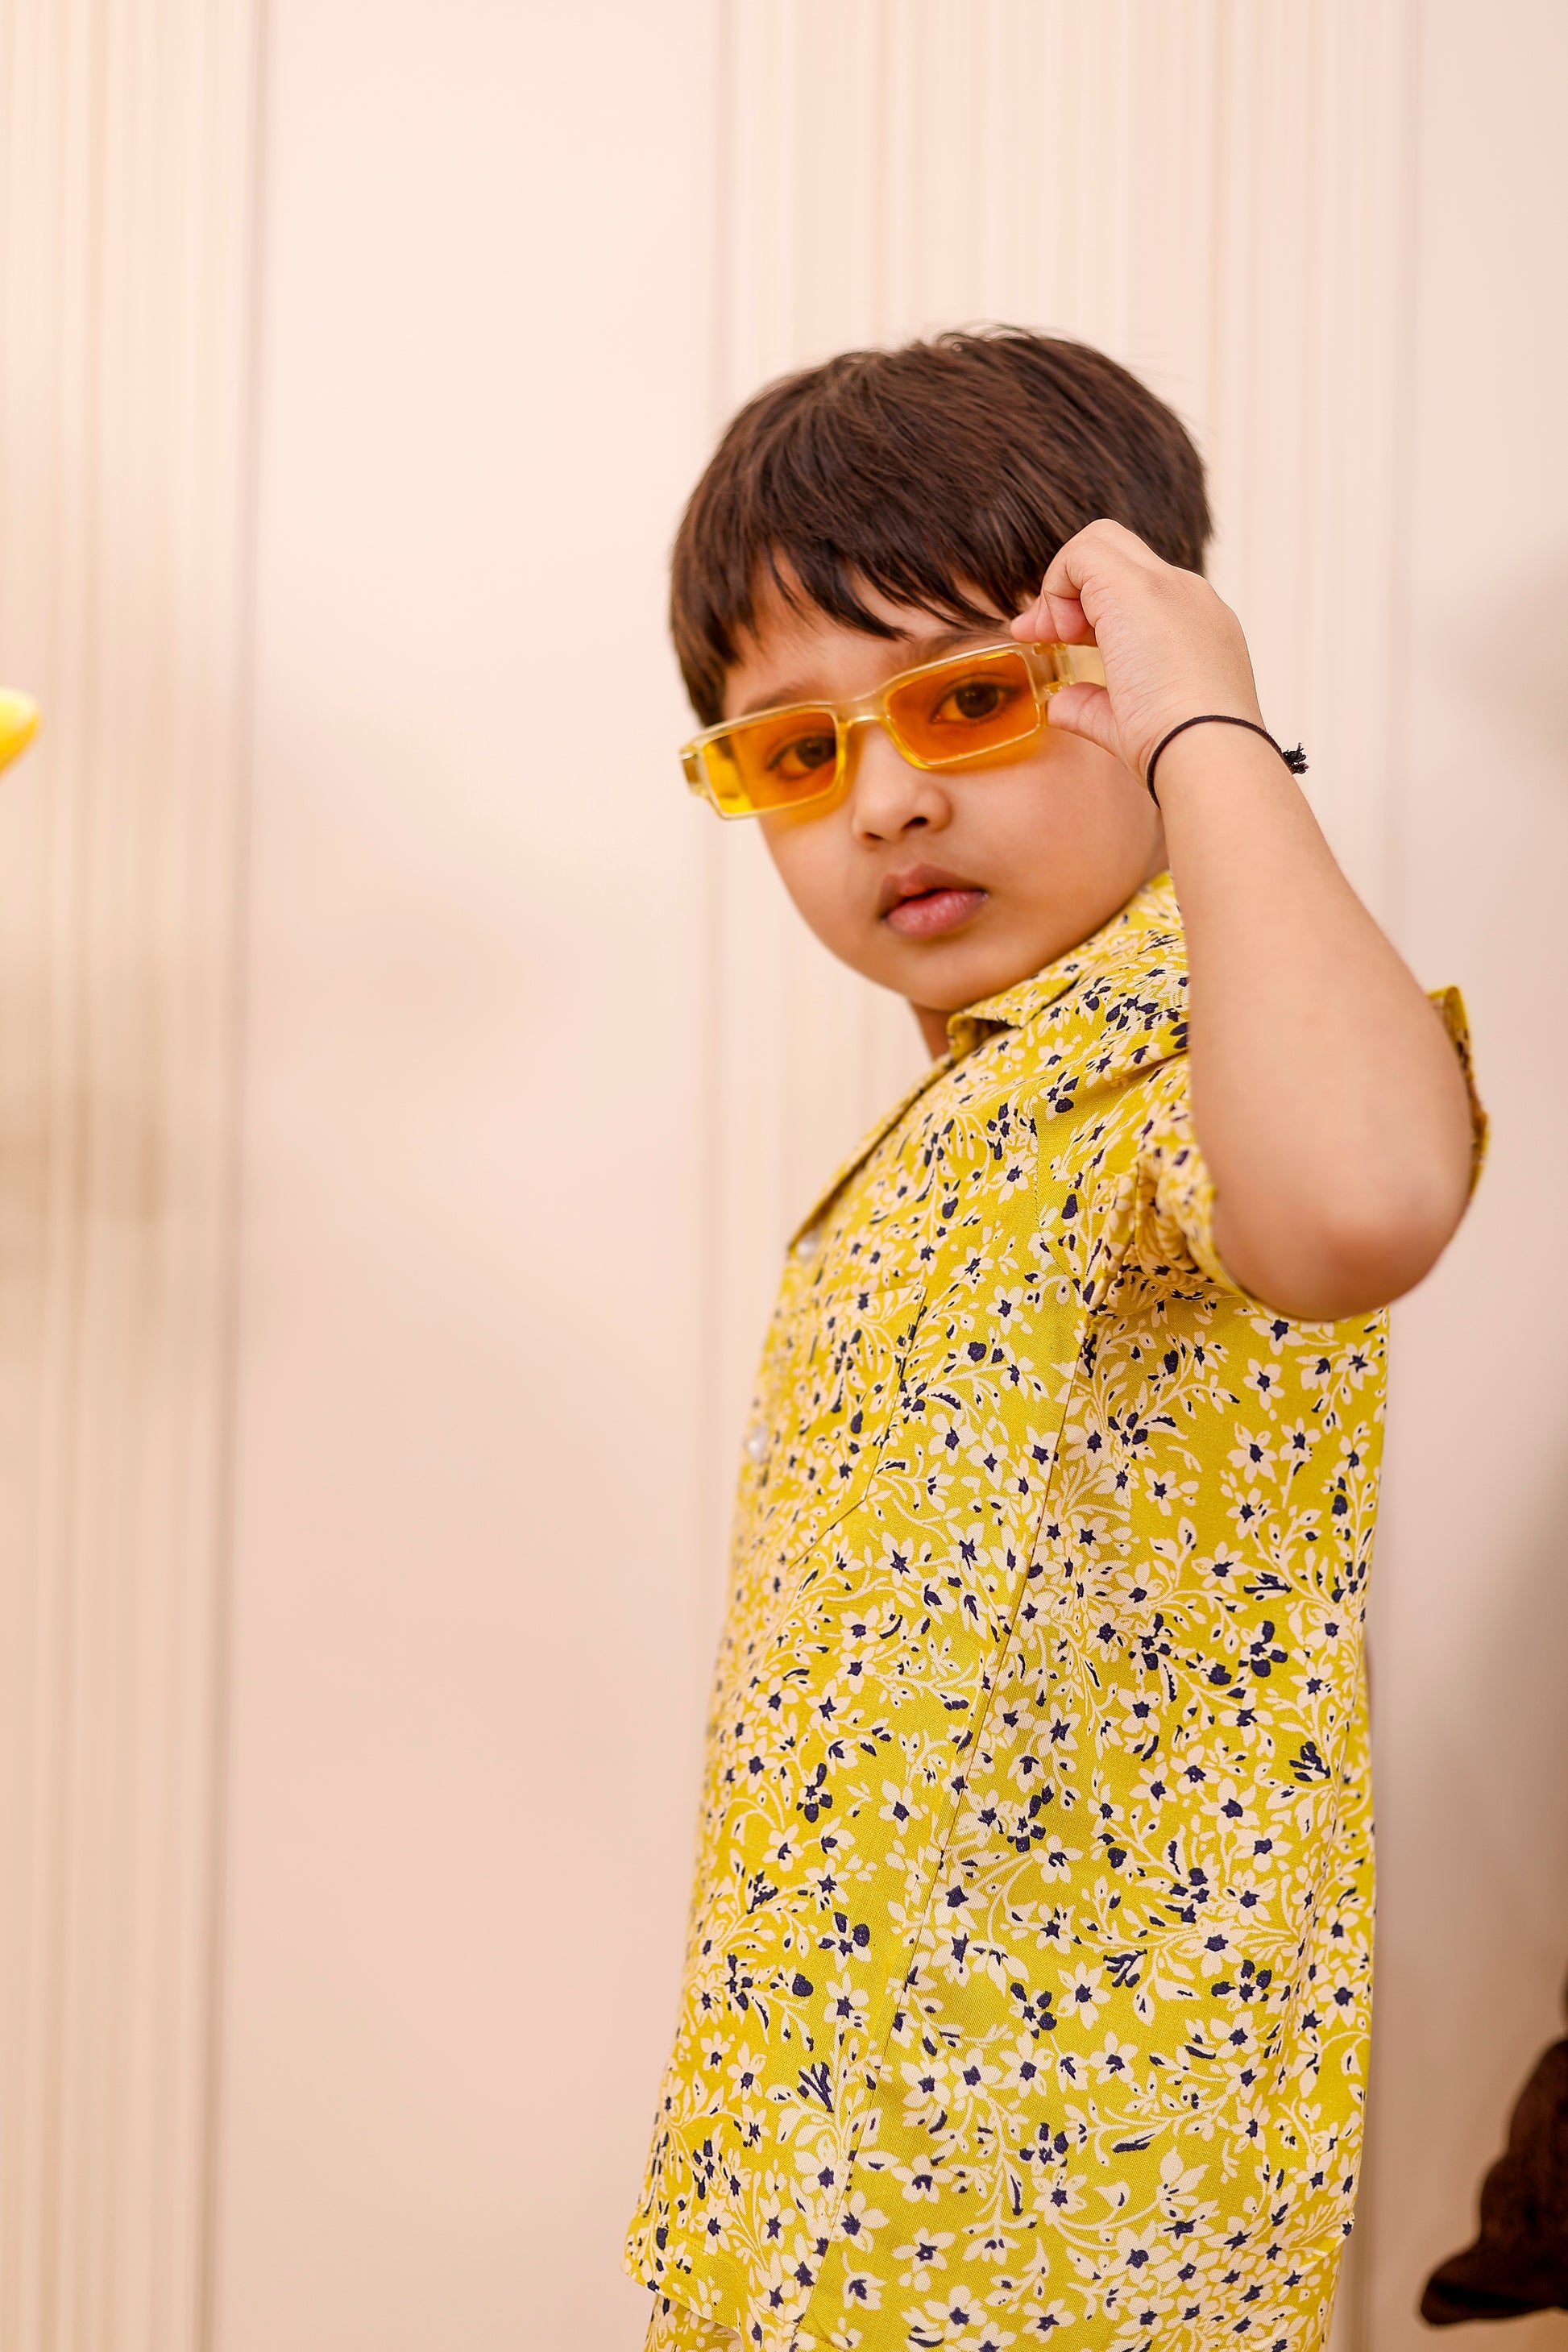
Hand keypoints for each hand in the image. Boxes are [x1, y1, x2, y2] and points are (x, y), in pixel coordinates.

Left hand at [1010, 519, 1264, 783]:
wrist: (1209, 752)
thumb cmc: (1178, 750)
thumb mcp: (1129, 724)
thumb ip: (1093, 706)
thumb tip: (1062, 705)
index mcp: (1194, 626)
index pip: (1134, 591)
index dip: (1085, 610)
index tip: (1058, 645)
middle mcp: (1187, 595)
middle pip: (1117, 554)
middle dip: (1070, 587)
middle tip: (1047, 637)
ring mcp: (1168, 585)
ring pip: (1101, 541)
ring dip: (1064, 585)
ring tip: (1054, 638)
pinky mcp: (1137, 586)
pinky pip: (1083, 552)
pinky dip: (1057, 585)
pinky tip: (1057, 632)